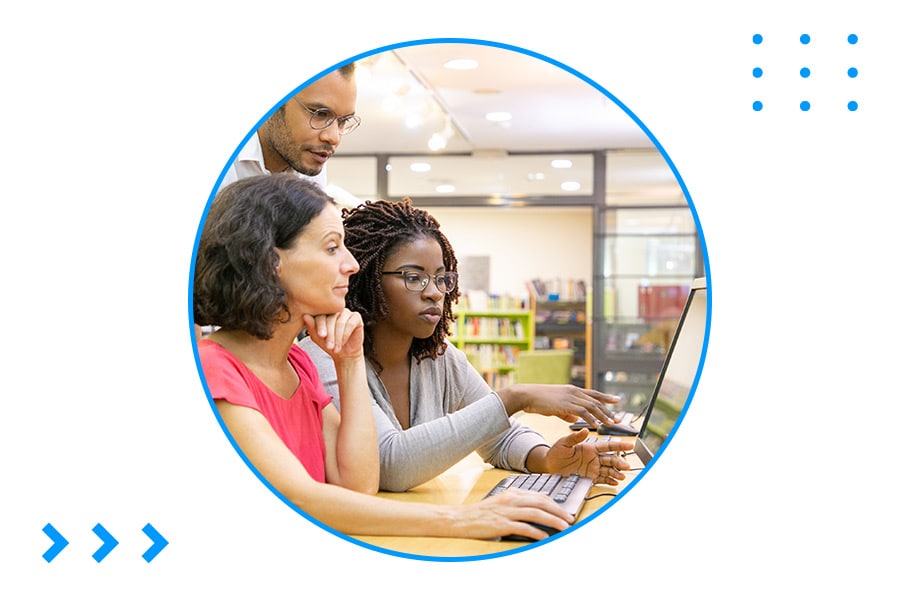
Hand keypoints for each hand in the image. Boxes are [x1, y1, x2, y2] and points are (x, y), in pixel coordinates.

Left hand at [302, 309, 363, 359]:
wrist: (343, 354)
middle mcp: (335, 310)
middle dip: (330, 333)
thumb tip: (305, 316)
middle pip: (331, 318)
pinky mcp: (356, 317)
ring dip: (338, 337)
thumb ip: (311, 326)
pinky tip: (342, 343)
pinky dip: (345, 335)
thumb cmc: (329, 344)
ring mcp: (346, 312)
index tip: (320, 336)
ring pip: (341, 322)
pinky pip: (350, 324)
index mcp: (324, 312)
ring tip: (335, 348)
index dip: (320, 325)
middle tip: (329, 346)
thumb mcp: (317, 337)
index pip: (321, 314)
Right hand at [453, 488, 574, 540]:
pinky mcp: (502, 524)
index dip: (555, 504)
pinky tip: (544, 537)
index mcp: (512, 492)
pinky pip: (524, 527)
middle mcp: (511, 499)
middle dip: (559, 511)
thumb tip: (538, 504)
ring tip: (564, 527)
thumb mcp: (501, 500)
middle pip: (541, 502)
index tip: (565, 511)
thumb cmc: (481, 512)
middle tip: (570, 519)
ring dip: (553, 520)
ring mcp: (506, 511)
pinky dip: (536, 531)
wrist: (461, 518)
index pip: (539, 496)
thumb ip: (518, 500)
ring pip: (536, 513)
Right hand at [497, 383, 621, 426]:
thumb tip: (575, 420)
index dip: (606, 397)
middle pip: (596, 401)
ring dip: (603, 416)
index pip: (593, 393)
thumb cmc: (538, 401)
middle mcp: (574, 392)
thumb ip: (567, 413)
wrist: (527, 395)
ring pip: (592, 406)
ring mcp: (570, 397)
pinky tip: (596, 425)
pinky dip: (591, 419)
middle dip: (608, 410)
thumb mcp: (555, 407)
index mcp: (572, 390)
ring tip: (610, 424)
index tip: (617, 400)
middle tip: (617, 419)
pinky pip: (582, 412)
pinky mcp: (565, 404)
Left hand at [540, 429, 633, 484]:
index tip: (629, 445)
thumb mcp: (564, 442)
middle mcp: (593, 457)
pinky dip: (608, 481)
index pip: (607, 446)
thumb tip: (585, 430)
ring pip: (608, 469)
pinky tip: (615, 482)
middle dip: (619, 462)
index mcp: (590, 447)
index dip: (619, 445)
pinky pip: (601, 479)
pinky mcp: (589, 476)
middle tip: (626, 466)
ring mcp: (592, 467)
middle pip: (610, 459)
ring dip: (616, 472)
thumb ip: (575, 437)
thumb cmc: (556, 451)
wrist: (549, 465)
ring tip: (622, 476)